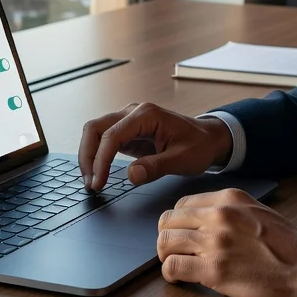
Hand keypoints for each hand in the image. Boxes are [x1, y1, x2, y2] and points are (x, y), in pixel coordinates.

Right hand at [78, 102, 233, 190]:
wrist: (208, 138)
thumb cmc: (199, 146)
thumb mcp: (183, 159)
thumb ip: (157, 167)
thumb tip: (131, 175)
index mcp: (147, 115)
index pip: (112, 135)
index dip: (101, 160)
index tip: (99, 182)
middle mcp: (133, 112)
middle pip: (96, 128)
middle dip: (87, 156)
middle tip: (91, 184)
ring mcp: (129, 120)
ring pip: (96, 132)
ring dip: (89, 155)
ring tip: (92, 181)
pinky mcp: (128, 130)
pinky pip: (104, 139)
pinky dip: (97, 155)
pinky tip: (98, 173)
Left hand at [156, 188, 296, 296]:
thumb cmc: (288, 245)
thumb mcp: (258, 211)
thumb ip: (232, 210)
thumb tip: (208, 219)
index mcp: (229, 198)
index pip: (183, 204)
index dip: (178, 221)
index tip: (181, 233)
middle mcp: (218, 215)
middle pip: (169, 220)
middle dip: (166, 236)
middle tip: (172, 250)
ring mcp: (214, 242)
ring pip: (165, 242)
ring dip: (165, 255)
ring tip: (173, 263)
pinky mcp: (213, 270)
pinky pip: (173, 267)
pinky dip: (170, 273)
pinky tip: (178, 278)